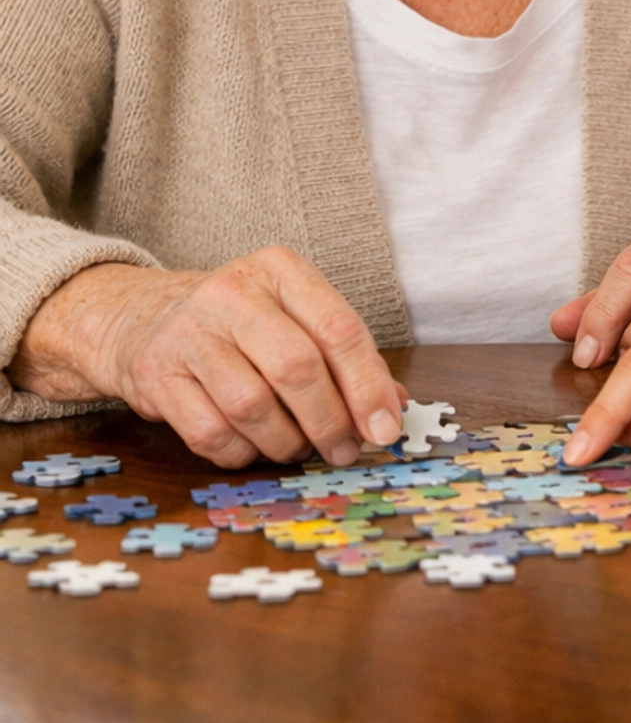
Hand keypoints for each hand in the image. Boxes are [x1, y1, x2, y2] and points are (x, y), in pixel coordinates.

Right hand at [12, 250, 404, 468]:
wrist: (145, 318)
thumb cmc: (242, 326)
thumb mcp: (296, 319)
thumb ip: (346, 358)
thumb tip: (393, 409)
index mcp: (280, 269)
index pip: (338, 328)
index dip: (367, 386)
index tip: (384, 429)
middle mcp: (232, 292)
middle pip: (296, 368)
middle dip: (330, 422)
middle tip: (344, 450)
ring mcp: (188, 332)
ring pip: (253, 406)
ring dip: (287, 443)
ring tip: (298, 448)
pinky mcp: (155, 375)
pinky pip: (211, 434)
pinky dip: (243, 453)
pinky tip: (253, 446)